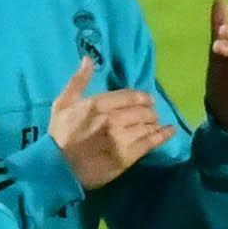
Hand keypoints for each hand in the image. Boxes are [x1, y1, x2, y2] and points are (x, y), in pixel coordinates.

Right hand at [49, 56, 179, 190]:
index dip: (142, 97)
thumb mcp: (62, 103)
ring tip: (155, 123)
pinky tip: (170, 131)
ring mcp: (121, 139)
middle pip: (142, 110)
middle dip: (149, 110)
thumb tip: (89, 59)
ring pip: (147, 125)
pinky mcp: (127, 157)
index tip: (147, 99)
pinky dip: (163, 135)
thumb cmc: (59, 135)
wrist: (57, 169)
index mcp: (98, 104)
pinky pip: (150, 143)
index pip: (130, 96)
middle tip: (150, 113)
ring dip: (154, 123)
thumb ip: (78, 81)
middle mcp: (112, 119)